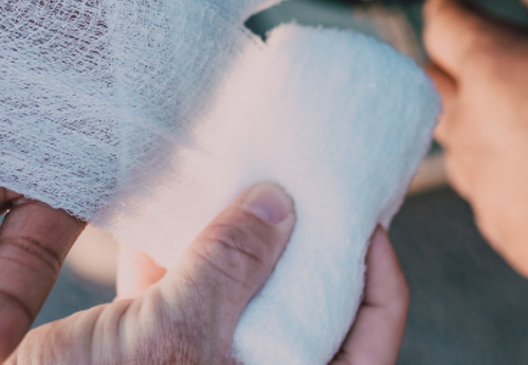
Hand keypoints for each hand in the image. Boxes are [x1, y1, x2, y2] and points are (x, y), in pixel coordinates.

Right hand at [10, 184, 408, 363]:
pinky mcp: (148, 360)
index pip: (369, 340)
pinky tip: (161, 215)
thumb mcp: (171, 332)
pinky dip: (174, 264)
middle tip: (305, 184)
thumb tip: (278, 205)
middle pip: (306, 314)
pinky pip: (177, 307)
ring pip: (239, 305)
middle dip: (301, 247)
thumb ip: (229, 267)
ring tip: (239, 180)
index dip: (378, 278)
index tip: (364, 217)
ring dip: (235, 246)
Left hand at [421, 0, 527, 362]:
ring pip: (459, 146)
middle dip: (454, 67)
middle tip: (482, 55)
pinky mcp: (509, 238)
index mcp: (497, 70)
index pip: (441, 25)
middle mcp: (476, 132)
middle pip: (436, 87)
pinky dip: (507, 178)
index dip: (448, 7)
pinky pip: (491, 197)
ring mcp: (488, 193)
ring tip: (522, 117)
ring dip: (478, 125)